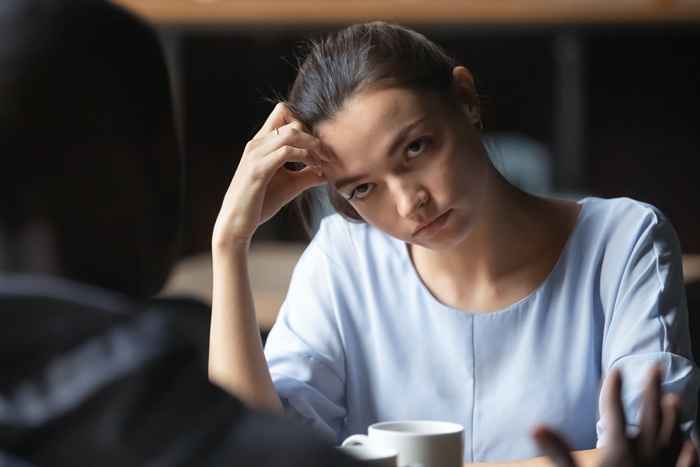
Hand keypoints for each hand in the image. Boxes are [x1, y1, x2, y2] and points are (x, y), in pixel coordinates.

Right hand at [212, 103, 329, 247]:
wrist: (236, 223)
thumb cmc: (260, 204)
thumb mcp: (289, 185)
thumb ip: (307, 175)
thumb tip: (328, 172)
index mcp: (261, 143)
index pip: (283, 112)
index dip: (305, 124)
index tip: (319, 145)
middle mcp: (257, 143)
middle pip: (290, 119)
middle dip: (313, 135)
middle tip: (327, 155)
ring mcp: (256, 155)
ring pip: (291, 133)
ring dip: (313, 144)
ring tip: (324, 161)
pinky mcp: (258, 170)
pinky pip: (286, 152)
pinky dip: (306, 157)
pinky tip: (314, 169)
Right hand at [531, 366, 697, 466]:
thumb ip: (556, 452)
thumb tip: (535, 426)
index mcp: (618, 451)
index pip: (615, 413)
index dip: (613, 390)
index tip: (615, 371)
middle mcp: (644, 456)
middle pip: (650, 417)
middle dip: (650, 390)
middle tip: (654, 367)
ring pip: (670, 437)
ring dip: (672, 416)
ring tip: (672, 397)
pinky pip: (685, 464)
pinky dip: (688, 451)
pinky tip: (692, 443)